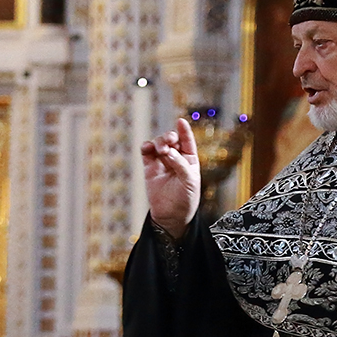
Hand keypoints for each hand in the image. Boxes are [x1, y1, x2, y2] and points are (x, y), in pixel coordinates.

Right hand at [141, 117, 201, 239]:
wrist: (172, 216)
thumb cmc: (186, 199)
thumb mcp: (189, 181)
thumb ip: (179, 164)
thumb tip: (167, 151)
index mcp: (190, 159)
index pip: (187, 141)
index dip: (184, 130)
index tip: (181, 121)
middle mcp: (176, 158)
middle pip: (171, 140)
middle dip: (169, 137)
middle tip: (168, 143)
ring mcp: (162, 162)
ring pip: (158, 144)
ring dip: (158, 142)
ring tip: (160, 150)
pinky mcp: (149, 168)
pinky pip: (146, 153)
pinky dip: (146, 147)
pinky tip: (147, 148)